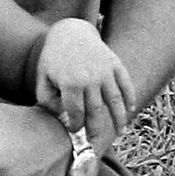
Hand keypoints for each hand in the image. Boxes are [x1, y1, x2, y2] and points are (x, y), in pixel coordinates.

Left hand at [35, 18, 134, 140]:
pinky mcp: (116, 64)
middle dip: (96, 129)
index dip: (76, 125)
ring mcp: (105, 71)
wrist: (70, 32)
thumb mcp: (43, 78)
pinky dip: (130, 98)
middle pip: (96, 111)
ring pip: (116, 101)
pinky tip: (131, 110)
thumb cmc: (53, 59)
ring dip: (119, 119)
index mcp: (70, 83)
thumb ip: (47, 100)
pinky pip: (126, 84)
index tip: (75, 131)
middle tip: (95, 142)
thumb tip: (60, 118)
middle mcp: (90, 79)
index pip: (76, 113)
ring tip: (120, 133)